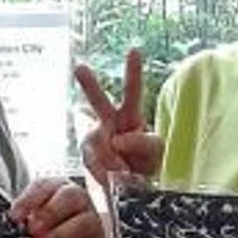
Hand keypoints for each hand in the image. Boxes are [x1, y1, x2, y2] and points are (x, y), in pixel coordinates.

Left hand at [10, 177, 103, 237]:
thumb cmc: (44, 226)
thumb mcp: (31, 215)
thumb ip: (23, 215)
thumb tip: (11, 223)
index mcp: (57, 187)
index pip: (44, 186)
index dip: (28, 200)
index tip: (14, 216)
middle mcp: (78, 199)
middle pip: (70, 197)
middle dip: (50, 213)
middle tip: (32, 229)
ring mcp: (91, 221)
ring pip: (82, 224)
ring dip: (58, 237)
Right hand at [75, 49, 162, 182]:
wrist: (129, 187)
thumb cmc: (145, 162)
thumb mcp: (157, 151)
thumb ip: (147, 143)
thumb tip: (116, 140)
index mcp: (130, 115)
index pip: (133, 90)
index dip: (133, 71)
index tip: (134, 50)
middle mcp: (108, 122)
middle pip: (98, 101)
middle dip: (89, 84)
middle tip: (80, 67)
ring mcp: (95, 140)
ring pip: (94, 143)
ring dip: (113, 161)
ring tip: (127, 173)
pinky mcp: (87, 158)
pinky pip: (97, 166)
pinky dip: (108, 174)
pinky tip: (115, 179)